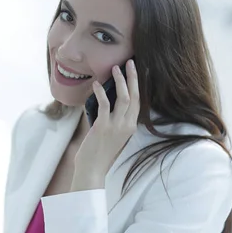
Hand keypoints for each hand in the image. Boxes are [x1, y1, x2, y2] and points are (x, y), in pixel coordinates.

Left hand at [71, 59, 139, 190]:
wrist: (92, 171)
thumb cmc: (98, 154)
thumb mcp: (111, 136)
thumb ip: (113, 121)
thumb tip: (105, 104)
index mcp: (131, 127)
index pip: (139, 102)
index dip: (139, 85)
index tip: (138, 71)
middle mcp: (127, 126)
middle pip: (135, 96)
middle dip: (133, 77)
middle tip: (130, 62)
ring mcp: (116, 126)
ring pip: (123, 98)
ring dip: (120, 81)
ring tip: (115, 68)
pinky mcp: (103, 127)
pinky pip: (105, 105)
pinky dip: (101, 93)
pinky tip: (97, 84)